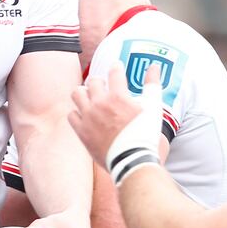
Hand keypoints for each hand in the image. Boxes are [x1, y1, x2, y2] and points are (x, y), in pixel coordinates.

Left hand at [69, 63, 162, 178]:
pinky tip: (84, 115)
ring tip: (90, 97)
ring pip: (77, 94)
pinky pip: (71, 114)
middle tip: (104, 85)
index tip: (117, 67)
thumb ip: (152, 84)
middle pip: (93, 81)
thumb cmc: (146, 135)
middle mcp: (100, 104)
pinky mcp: (81, 131)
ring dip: (83, 93)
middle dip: (100, 81)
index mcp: (118, 96)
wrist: (133, 161)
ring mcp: (88, 117)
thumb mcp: (154, 107)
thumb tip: (155, 66)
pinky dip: (77, 112)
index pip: (114, 72)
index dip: (116, 67)